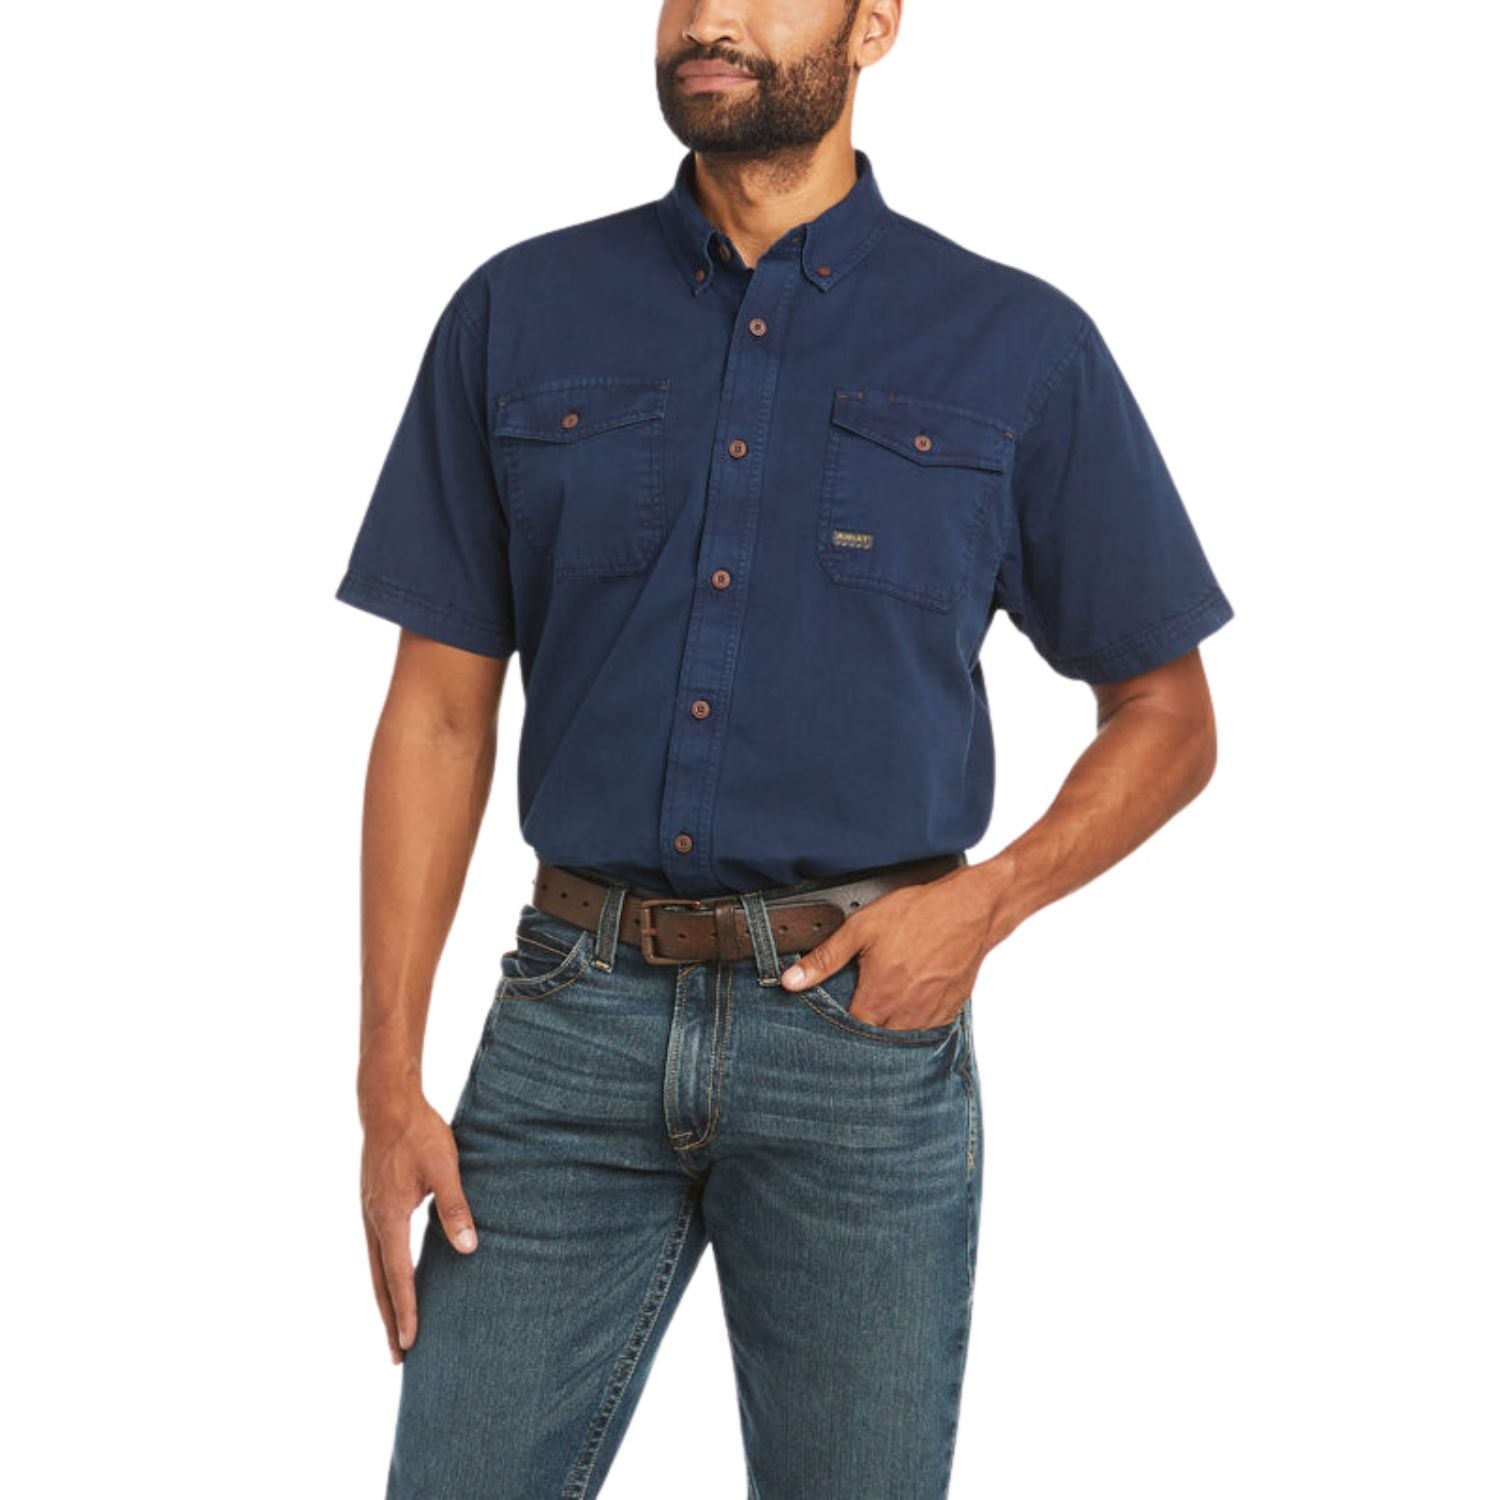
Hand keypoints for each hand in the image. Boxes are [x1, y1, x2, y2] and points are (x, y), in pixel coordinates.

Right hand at [360, 1088, 477, 1362]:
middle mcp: (374, 1222)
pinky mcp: (373, 1205)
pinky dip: (384, 1277)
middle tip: (397, 1358)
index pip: (398, 1276)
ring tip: (395, 1331)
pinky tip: (395, 1283)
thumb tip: (468, 1248)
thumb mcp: (444, 1167)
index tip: (408, 1344)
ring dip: (386, 1302)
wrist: (387, 1103)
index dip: (406, 1311)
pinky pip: (377, 1252)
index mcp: (389, 1217)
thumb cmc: (419, 1133)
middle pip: (380, 1283)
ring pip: (375, 1270)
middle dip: (390, 1320)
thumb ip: (455, 1207)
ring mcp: (370, 1215)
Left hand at [777, 870, 993, 1029]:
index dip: (836, 1029)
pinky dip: (913, 1025)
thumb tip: (791, 981)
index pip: (849, 1032)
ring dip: (888, 1030)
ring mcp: (930, 1015)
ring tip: (882, 1008)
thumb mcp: (861, 928)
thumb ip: (824, 959)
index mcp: (879, 997)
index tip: (831, 1020)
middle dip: (862, 1032)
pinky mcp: (949, 1010)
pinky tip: (907, 1006)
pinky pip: (926, 1032)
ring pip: (901, 1039)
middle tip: (857, 1013)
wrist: (970, 908)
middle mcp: (905, 1013)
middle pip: (875, 1040)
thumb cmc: (918, 914)